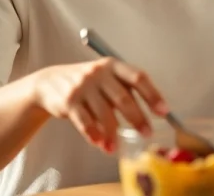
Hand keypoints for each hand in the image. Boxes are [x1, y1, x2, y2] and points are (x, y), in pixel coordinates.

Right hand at [31, 58, 168, 152]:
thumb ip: (125, 91)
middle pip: (123, 97)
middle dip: (138, 118)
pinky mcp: (69, 101)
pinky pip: (85, 122)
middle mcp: (98, 73)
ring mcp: (83, 86)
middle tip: (147, 133)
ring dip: (113, 134)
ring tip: (116, 147)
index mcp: (113, 66)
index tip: (163, 111)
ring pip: (104, 114)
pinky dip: (94, 135)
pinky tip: (100, 144)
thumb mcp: (105, 78)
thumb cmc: (87, 84)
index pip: (138, 77)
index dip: (153, 94)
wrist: (49, 82)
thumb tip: (153, 113)